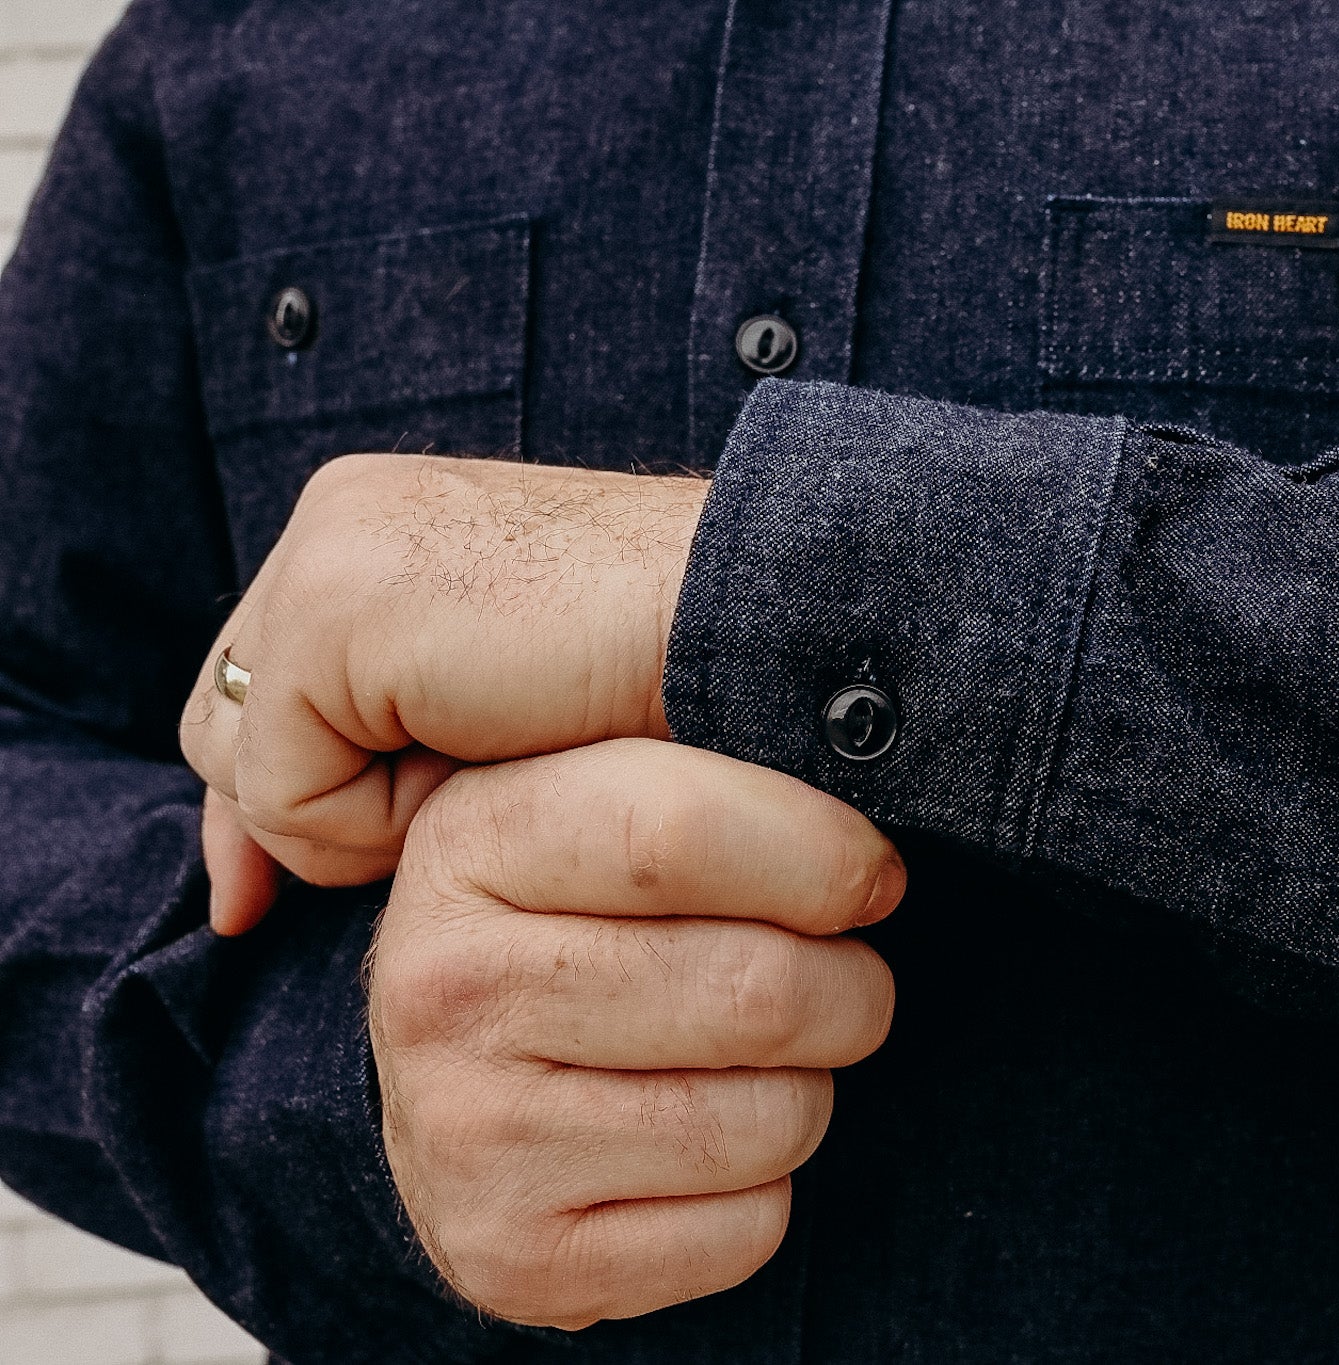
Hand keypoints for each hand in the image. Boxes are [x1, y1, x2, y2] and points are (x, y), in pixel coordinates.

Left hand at [179, 454, 707, 932]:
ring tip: (485, 786)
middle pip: (229, 716)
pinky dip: (376, 821)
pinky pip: (288, 786)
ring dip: (361, 816)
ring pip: (250, 758)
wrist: (769, 622)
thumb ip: (400, 741)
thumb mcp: (517, 713)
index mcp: (397, 524)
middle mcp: (350, 516)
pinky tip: (483, 774)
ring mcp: (338, 553)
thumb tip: (275, 852)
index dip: (266, 794)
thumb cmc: (684, 680)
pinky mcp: (341, 613)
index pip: (265, 676)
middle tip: (344, 880)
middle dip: (281, 817)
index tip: (251, 907)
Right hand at [370, 739, 902, 1328]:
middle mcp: (442, 992)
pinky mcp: (518, 1261)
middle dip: (850, 988)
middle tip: (836, 977)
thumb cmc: (580, 917)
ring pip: (775, 1116)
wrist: (454, 1090)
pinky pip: (751, 1230)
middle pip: (760, 990)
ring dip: (809, 1088)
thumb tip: (866, 748)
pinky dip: (767, 1190)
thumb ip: (714, 764)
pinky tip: (706, 1147)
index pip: (681, 831)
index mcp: (469, 843)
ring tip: (756, 1060)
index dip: (823, 856)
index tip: (870, 877)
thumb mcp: (606, 797)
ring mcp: (469, 1139)